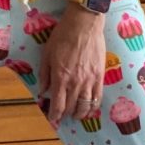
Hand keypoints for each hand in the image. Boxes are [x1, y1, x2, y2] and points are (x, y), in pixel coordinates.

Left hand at [39, 7, 105, 125]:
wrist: (84, 24)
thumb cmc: (62, 36)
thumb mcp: (47, 54)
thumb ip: (45, 74)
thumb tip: (43, 91)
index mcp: (60, 77)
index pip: (58, 104)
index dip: (54, 115)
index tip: (52, 120)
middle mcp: (75, 82)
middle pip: (71, 106)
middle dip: (65, 114)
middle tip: (62, 117)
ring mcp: (89, 80)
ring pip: (85, 105)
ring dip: (80, 114)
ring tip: (76, 116)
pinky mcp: (100, 75)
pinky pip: (98, 97)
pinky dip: (93, 106)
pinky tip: (90, 109)